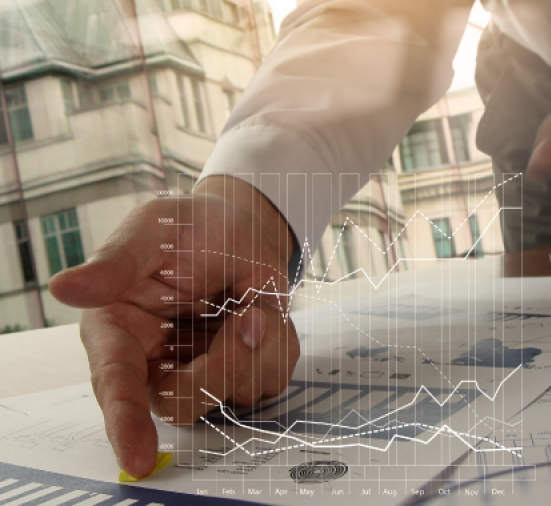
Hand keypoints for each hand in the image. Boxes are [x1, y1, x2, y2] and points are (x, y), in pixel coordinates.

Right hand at [49, 176, 300, 478]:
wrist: (240, 226)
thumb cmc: (184, 229)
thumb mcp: (147, 232)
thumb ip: (113, 264)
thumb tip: (63, 289)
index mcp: (118, 334)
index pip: (116, 386)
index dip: (124, 423)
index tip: (137, 457)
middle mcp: (157, 364)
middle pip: (185, 403)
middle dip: (221, 366)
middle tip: (243, 318)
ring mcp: (204, 373)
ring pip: (236, 393)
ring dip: (256, 344)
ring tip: (248, 303)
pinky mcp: (245, 372)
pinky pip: (273, 376)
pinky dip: (278, 340)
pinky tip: (261, 311)